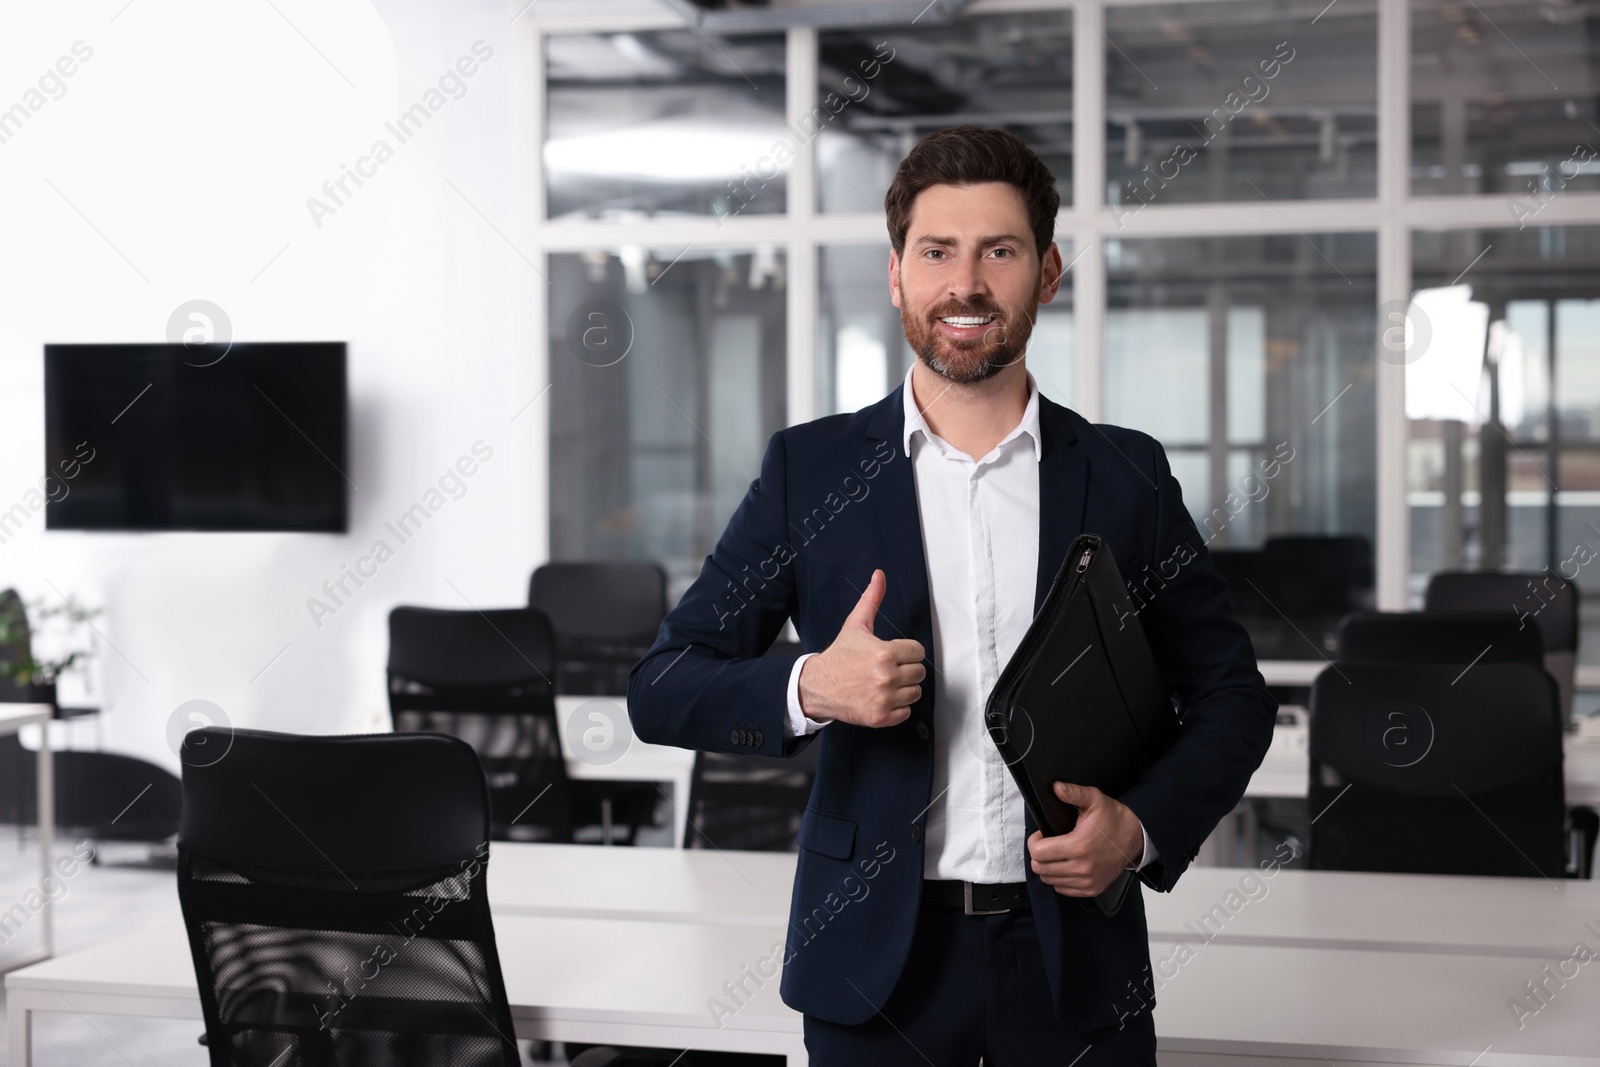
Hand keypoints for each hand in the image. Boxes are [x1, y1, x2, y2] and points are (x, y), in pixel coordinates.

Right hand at [796, 569, 925, 727]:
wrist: (818, 685)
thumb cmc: (839, 656)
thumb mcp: (856, 625)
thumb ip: (872, 599)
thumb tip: (879, 576)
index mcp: (884, 652)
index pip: (918, 652)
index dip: (906, 652)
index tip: (894, 654)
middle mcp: (886, 676)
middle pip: (919, 673)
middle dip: (905, 670)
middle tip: (887, 669)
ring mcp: (884, 698)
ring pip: (915, 693)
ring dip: (903, 689)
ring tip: (884, 683)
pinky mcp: (881, 716)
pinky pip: (906, 713)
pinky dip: (896, 708)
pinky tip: (881, 697)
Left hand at [1027, 782, 1144, 896]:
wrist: (1135, 838)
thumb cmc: (1113, 818)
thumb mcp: (1094, 799)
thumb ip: (1074, 792)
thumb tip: (1057, 787)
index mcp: (1078, 846)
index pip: (1038, 853)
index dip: (1034, 841)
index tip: (1041, 835)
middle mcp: (1082, 868)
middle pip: (1040, 868)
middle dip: (1039, 854)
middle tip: (1048, 844)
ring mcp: (1087, 881)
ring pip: (1048, 880)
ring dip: (1048, 867)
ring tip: (1057, 853)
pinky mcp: (1091, 889)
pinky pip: (1062, 889)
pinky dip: (1059, 878)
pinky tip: (1066, 865)